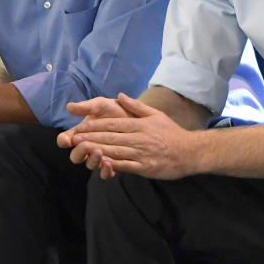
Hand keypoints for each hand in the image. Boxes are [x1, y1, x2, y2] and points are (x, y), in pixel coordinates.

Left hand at [66, 93, 195, 179]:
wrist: (189, 151)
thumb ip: (136, 106)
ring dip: (96, 151)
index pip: (113, 125)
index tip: (80, 127)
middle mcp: (139, 138)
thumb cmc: (171, 133)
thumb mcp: (155, 115)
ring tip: (81, 150)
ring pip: (115, 151)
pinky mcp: (145, 167)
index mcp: (139, 125)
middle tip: (74, 139)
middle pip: (110, 137)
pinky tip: (100, 164)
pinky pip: (125, 165)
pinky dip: (112, 165)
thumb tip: (120, 96)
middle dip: (90, 138)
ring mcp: (141, 153)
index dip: (95, 126)